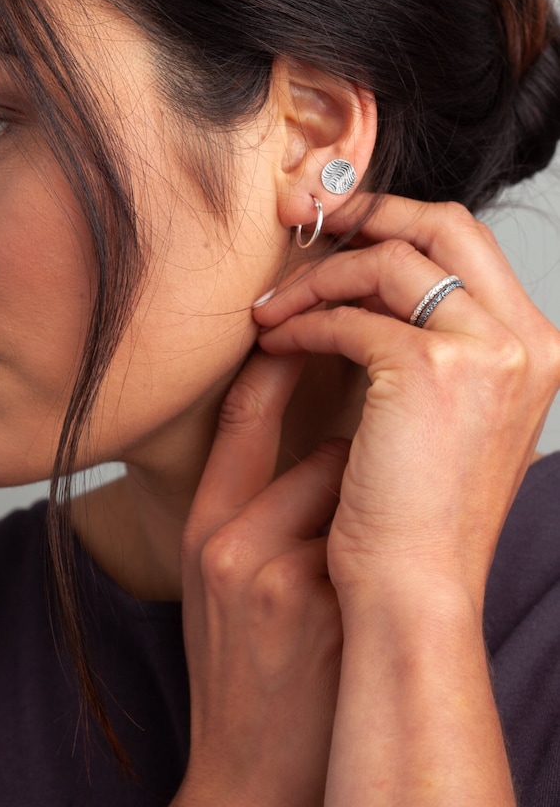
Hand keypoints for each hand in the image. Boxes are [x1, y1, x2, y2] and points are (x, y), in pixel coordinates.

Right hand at [165, 351, 346, 806]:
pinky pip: (375, 530)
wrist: (255, 780)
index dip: (283, 355)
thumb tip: (317, 430)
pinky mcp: (334, 606)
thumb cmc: (239, 668)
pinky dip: (384, 532)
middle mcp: (234, 543)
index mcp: (200, 530)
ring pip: (356, 483)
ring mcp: (287, 575)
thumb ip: (246, 500)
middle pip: (315, 441)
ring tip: (363, 536)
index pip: (243, 410)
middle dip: (348, 442)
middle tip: (367, 453)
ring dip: (370, 492)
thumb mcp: (212, 579)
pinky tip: (378, 568)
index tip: (318, 328)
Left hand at [253, 194, 559, 607]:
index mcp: (535, 349)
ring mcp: (488, 350)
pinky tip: (274, 340)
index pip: (468, 247)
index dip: (399, 224)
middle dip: (366, 211)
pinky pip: (349, 317)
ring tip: (272, 308)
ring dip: (319, 277)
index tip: (340, 225)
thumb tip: (372, 284)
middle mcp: (529, 340)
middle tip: (303, 217)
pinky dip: (304, 321)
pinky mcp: (430, 368)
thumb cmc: (418, 518)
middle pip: (443, 224)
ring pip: (387, 262)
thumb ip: (429, 344)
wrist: (417, 595)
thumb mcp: (443, 418)